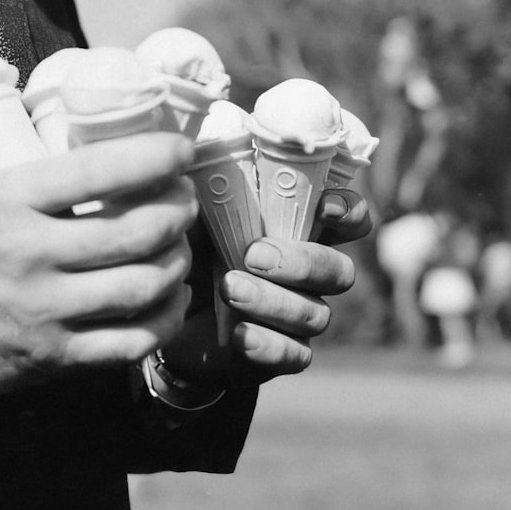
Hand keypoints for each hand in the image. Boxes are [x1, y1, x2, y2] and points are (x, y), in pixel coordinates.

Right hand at [0, 133, 198, 409]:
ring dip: (178, 262)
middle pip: (137, 230)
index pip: (100, 169)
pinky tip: (169, 299)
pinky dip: (164, 317)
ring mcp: (42, 312)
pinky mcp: (50, 360)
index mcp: (6, 201)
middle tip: (184, 200)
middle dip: (178, 210)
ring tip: (179, 247)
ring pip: (144, 285)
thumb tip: (108, 167)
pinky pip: (130, 343)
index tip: (181, 151)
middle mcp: (29, 254)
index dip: (156, 156)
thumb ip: (36, 185)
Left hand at [162, 189, 368, 386]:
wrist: (160, 310)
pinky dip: (268, 344)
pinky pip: (296, 355)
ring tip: (229, 288)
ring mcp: (298, 317)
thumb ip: (215, 190)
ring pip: (316, 314)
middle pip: (340, 271)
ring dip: (273, 300)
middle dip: (301, 263)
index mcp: (297, 230)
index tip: (325, 206)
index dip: (350, 212)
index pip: (350, 218)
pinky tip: (238, 333)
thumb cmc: (186, 247)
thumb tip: (215, 154)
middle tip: (253, 254)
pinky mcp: (279, 354)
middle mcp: (308, 274)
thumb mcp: (196, 213)